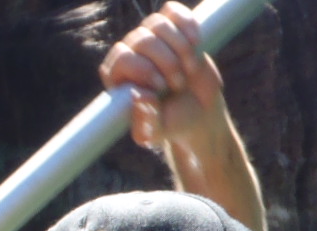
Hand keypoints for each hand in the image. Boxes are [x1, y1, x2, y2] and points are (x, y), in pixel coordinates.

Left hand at [99, 2, 228, 157]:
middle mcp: (129, 54)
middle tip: (178, 84)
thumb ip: (145, 122)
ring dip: (179, 47)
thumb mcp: (156, 132)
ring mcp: (150, 38)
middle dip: (166, 61)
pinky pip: (172, 12)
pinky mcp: (171, 28)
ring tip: (189, 69)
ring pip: (158, 24)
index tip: (161, 87)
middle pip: (141, 39)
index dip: (143, 68)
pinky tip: (196, 42)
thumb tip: (138, 95)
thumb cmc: (172, 124)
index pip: (121, 58)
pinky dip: (186, 24)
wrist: (199, 113)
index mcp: (117, 77)